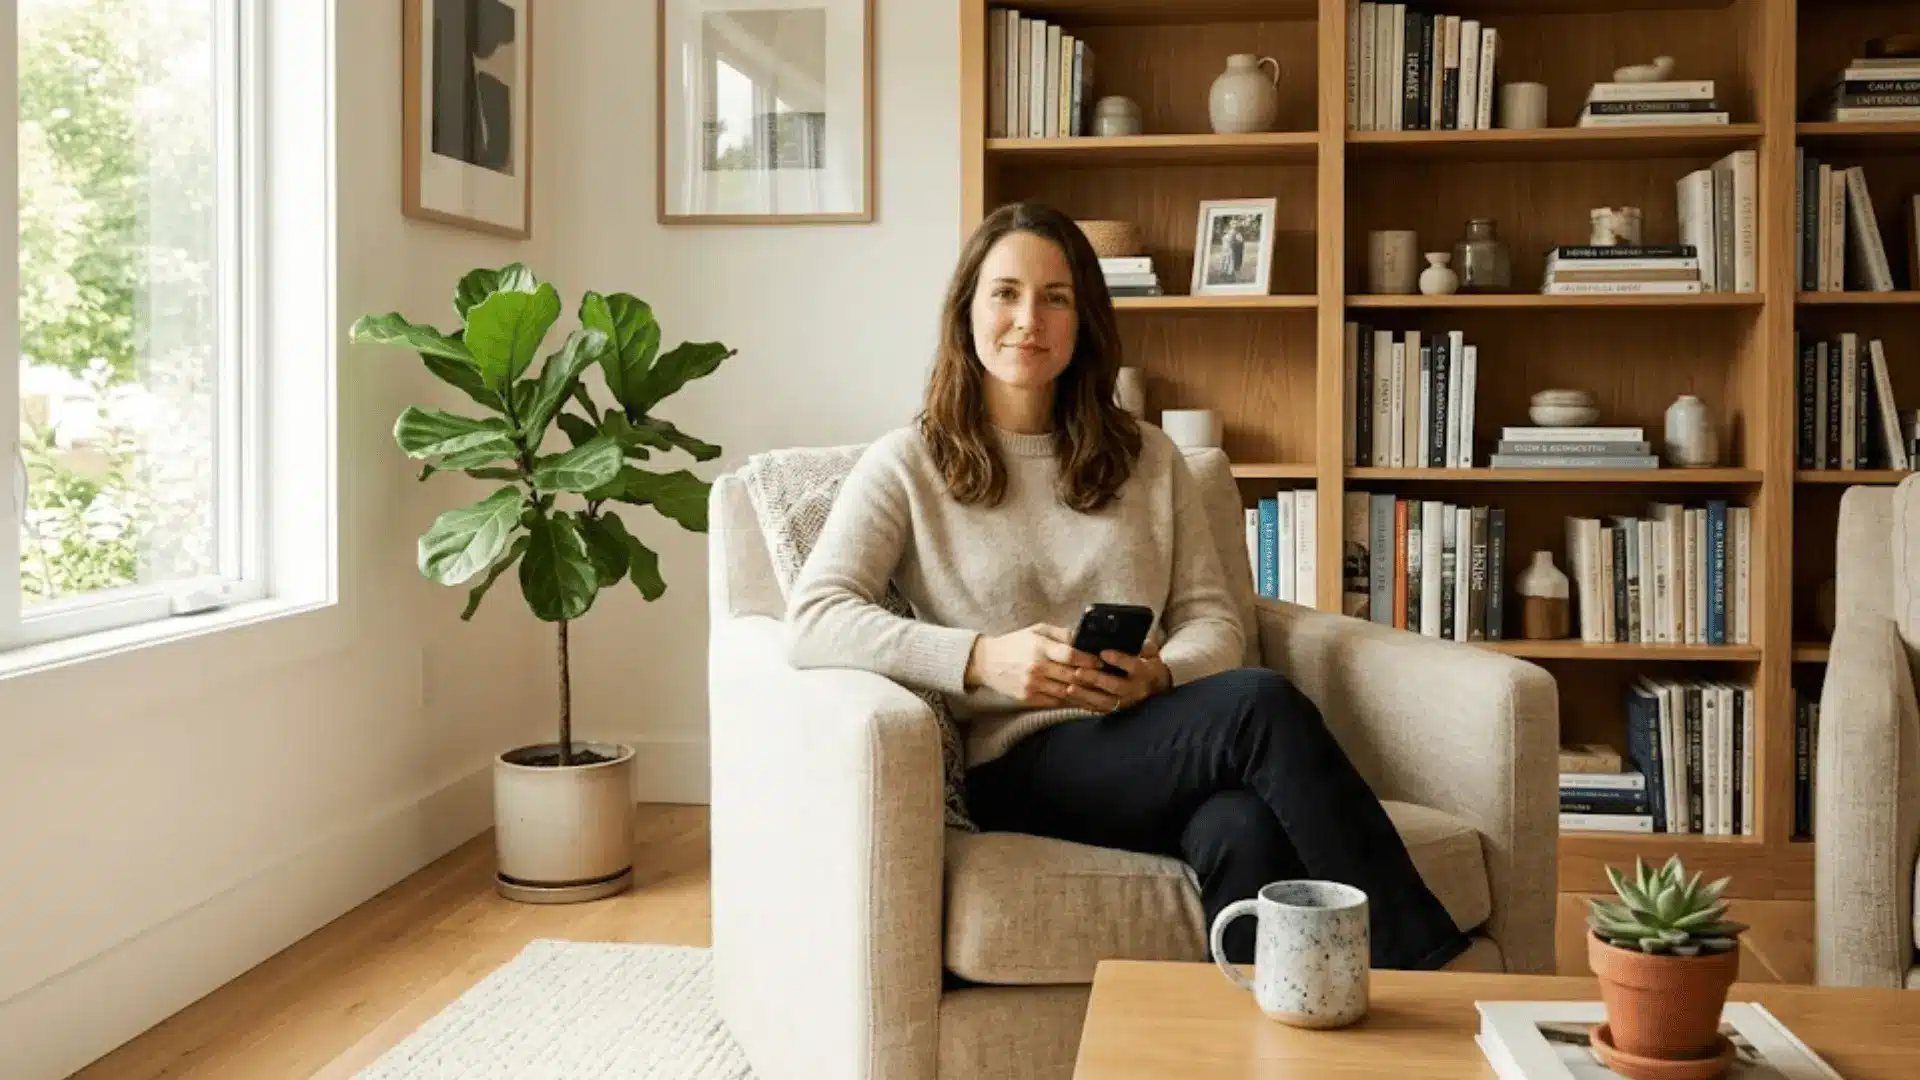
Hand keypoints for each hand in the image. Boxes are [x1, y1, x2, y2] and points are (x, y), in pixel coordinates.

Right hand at [964, 623, 1100, 706]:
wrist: (986, 662)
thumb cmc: (1015, 643)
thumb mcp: (1036, 630)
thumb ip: (1061, 634)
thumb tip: (1084, 638)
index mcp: (1040, 647)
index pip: (1070, 654)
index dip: (1088, 660)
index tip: (1101, 662)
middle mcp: (1037, 667)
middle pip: (1072, 675)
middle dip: (1092, 678)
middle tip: (1108, 679)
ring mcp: (1033, 684)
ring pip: (1066, 692)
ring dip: (1085, 693)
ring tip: (1101, 693)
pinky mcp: (1029, 697)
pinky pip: (1056, 702)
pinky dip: (1070, 701)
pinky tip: (1083, 701)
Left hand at [1046, 633, 1170, 714]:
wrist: (1155, 686)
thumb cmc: (1147, 662)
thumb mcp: (1149, 651)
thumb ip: (1140, 645)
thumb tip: (1127, 636)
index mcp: (1146, 673)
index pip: (1134, 666)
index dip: (1119, 659)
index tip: (1103, 652)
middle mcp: (1136, 690)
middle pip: (1116, 686)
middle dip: (1097, 679)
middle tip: (1078, 671)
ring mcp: (1126, 702)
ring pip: (1105, 702)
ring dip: (1086, 695)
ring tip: (1070, 688)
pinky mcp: (1115, 710)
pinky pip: (1098, 709)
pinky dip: (1083, 703)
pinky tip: (1070, 696)